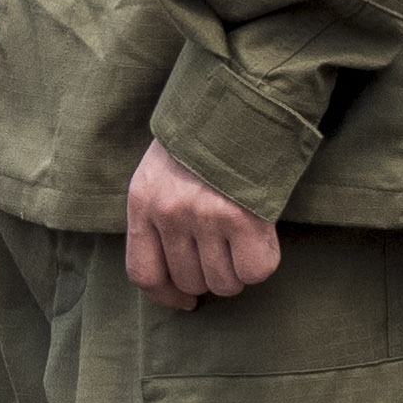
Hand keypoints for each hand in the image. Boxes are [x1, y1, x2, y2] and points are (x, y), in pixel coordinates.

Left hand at [124, 139, 282, 308]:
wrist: (242, 100)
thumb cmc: (203, 140)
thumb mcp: (161, 171)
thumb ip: (160, 216)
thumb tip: (178, 283)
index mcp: (142, 200)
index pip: (144, 273)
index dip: (166, 296)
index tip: (186, 303)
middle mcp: (170, 212)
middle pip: (190, 282)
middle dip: (210, 277)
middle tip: (225, 251)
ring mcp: (205, 216)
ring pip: (224, 283)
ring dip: (237, 272)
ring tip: (241, 239)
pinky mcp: (244, 218)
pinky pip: (254, 272)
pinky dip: (260, 264)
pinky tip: (260, 238)